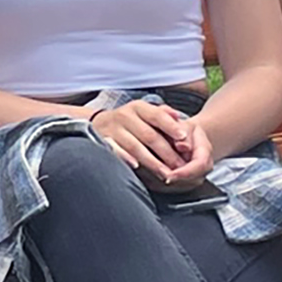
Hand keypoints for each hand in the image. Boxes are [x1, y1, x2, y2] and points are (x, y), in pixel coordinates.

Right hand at [91, 101, 213, 188]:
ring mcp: (113, 129)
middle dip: (166, 152)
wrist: (97, 123)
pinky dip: (125, 158)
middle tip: (180, 166)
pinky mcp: (103, 141)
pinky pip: (115, 151)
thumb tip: (178, 117)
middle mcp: (125, 116)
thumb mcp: (144, 112)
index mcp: (138, 108)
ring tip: (165, 173)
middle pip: (149, 135)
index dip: (171, 126)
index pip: (157, 115)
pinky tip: (136, 166)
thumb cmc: (129, 121)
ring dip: (152, 161)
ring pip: (135, 146)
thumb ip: (162, 114)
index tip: (184, 138)